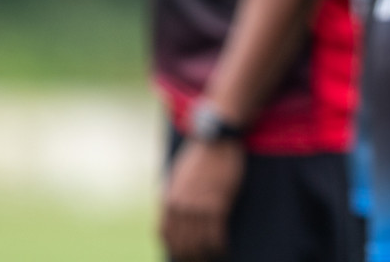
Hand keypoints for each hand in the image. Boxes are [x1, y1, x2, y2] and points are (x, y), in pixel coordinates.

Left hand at [161, 138, 245, 261]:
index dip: (173, 248)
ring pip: (199, 241)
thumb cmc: (201, 155)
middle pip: (182, 242)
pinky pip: (216, 234)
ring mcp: (199, 206)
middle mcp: (181, 206)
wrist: (217, 138)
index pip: (165, 233)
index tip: (180, 255)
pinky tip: (224, 248)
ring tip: (212, 259)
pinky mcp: (218, 203)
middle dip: (190, 256)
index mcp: (169, 199)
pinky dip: (219, 245)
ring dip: (205, 254)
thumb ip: (176, 195)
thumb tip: (176, 215)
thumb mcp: (179, 175)